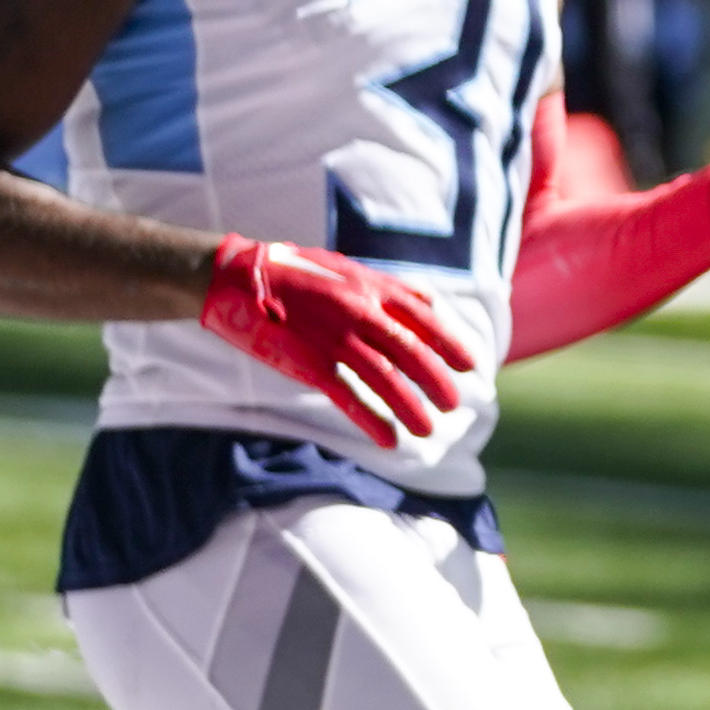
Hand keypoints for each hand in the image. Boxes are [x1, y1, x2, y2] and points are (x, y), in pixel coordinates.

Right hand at [202, 235, 476, 446]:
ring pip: (384, 379)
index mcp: (371, 288)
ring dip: (411, 407)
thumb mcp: (349, 269)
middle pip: (411, 352)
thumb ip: (389, 288)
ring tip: (428, 429)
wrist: (238, 278)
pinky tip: (389, 439)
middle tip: (454, 404)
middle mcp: (359, 312)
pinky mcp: (308, 362)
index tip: (471, 365)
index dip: (451, 344)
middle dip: (437, 381)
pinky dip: (371, 420)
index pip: (424, 319)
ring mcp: (333, 338)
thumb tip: (430, 304)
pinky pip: (347, 396)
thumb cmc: (297, 272)